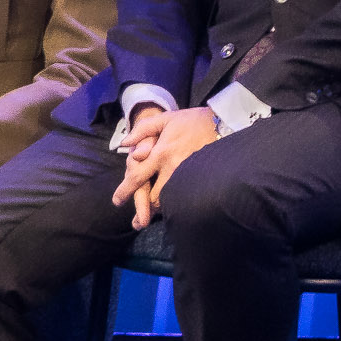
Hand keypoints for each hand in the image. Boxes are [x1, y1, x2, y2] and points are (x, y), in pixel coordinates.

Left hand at [111, 104, 220, 227]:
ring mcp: (189, 175)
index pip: (137, 177)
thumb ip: (142, 129)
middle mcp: (173, 167)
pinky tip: (173, 206)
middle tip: (138, 221)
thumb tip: (125, 144)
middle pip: (154, 196)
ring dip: (160, 209)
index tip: (116, 202)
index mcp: (161, 153)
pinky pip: (184, 196)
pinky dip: (176, 202)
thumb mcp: (165, 119)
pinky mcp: (202, 179)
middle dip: (144, 209)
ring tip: (151, 217)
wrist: (224, 122)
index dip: (125, 191)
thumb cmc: (192, 121)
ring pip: (170, 200)